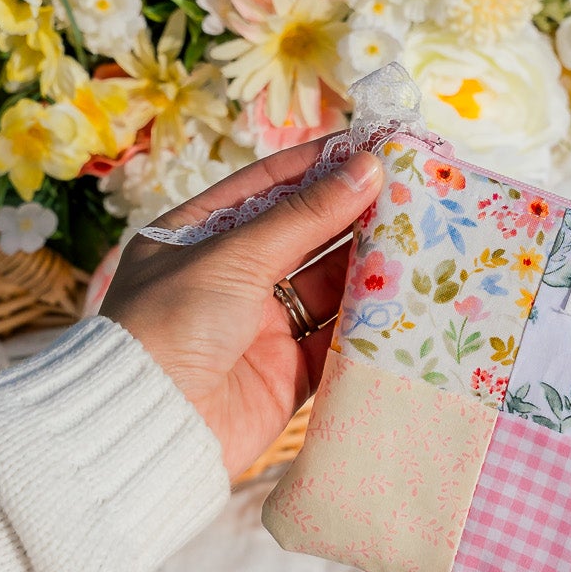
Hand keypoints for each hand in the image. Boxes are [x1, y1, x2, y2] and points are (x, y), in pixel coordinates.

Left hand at [101, 140, 382, 480]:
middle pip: (305, 234)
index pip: (267, 186)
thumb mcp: (233, 257)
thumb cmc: (170, 325)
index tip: (371, 144)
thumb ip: (304, 216)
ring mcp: (261, 326)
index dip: (318, 163)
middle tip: (412, 188)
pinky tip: (408, 293)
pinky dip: (370, 320)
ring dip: (370, 263)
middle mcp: (231, 277)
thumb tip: (366, 167)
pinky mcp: (288, 373)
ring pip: (329, 285)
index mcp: (199, 237)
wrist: (149, 427)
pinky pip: (338, 339)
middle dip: (355, 212)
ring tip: (421, 234)